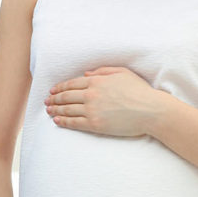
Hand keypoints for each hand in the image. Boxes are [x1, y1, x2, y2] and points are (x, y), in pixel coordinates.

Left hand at [44, 66, 166, 136]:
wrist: (150, 110)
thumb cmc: (139, 91)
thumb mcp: (122, 73)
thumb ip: (102, 71)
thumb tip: (86, 75)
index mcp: (97, 81)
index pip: (72, 84)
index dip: (60, 87)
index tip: (53, 91)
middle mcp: (91, 94)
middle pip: (66, 97)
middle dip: (54, 99)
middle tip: (47, 102)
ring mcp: (92, 110)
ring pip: (68, 110)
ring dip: (56, 110)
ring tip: (49, 111)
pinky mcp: (95, 125)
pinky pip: (74, 123)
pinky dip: (64, 122)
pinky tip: (57, 122)